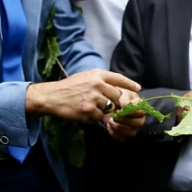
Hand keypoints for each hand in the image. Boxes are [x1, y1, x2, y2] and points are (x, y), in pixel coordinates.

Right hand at [25, 69, 140, 121]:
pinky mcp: (89, 110)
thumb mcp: (85, 77)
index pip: (119, 78)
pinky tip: (84, 111)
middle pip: (117, 96)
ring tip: (90, 106)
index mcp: (97, 75)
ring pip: (109, 108)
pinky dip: (94, 116)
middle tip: (104, 104)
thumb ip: (100, 81)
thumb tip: (116, 88)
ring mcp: (94, 98)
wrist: (52, 96)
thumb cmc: (69, 87)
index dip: (130, 84)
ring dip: (103, 110)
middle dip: (113, 102)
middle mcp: (98, 84)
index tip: (138, 88)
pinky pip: (99, 116)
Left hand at [104, 88, 145, 141]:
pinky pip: (122, 138)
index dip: (132, 112)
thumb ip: (124, 98)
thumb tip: (125, 106)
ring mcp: (132, 127)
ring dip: (119, 128)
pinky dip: (114, 134)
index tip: (122, 109)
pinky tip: (108, 126)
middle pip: (139, 124)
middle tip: (114, 117)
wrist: (108, 101)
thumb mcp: (121, 92)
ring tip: (110, 121)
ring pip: (131, 133)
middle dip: (125, 121)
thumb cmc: (117, 95)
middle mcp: (139, 118)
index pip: (142, 112)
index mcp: (140, 107)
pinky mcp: (124, 133)